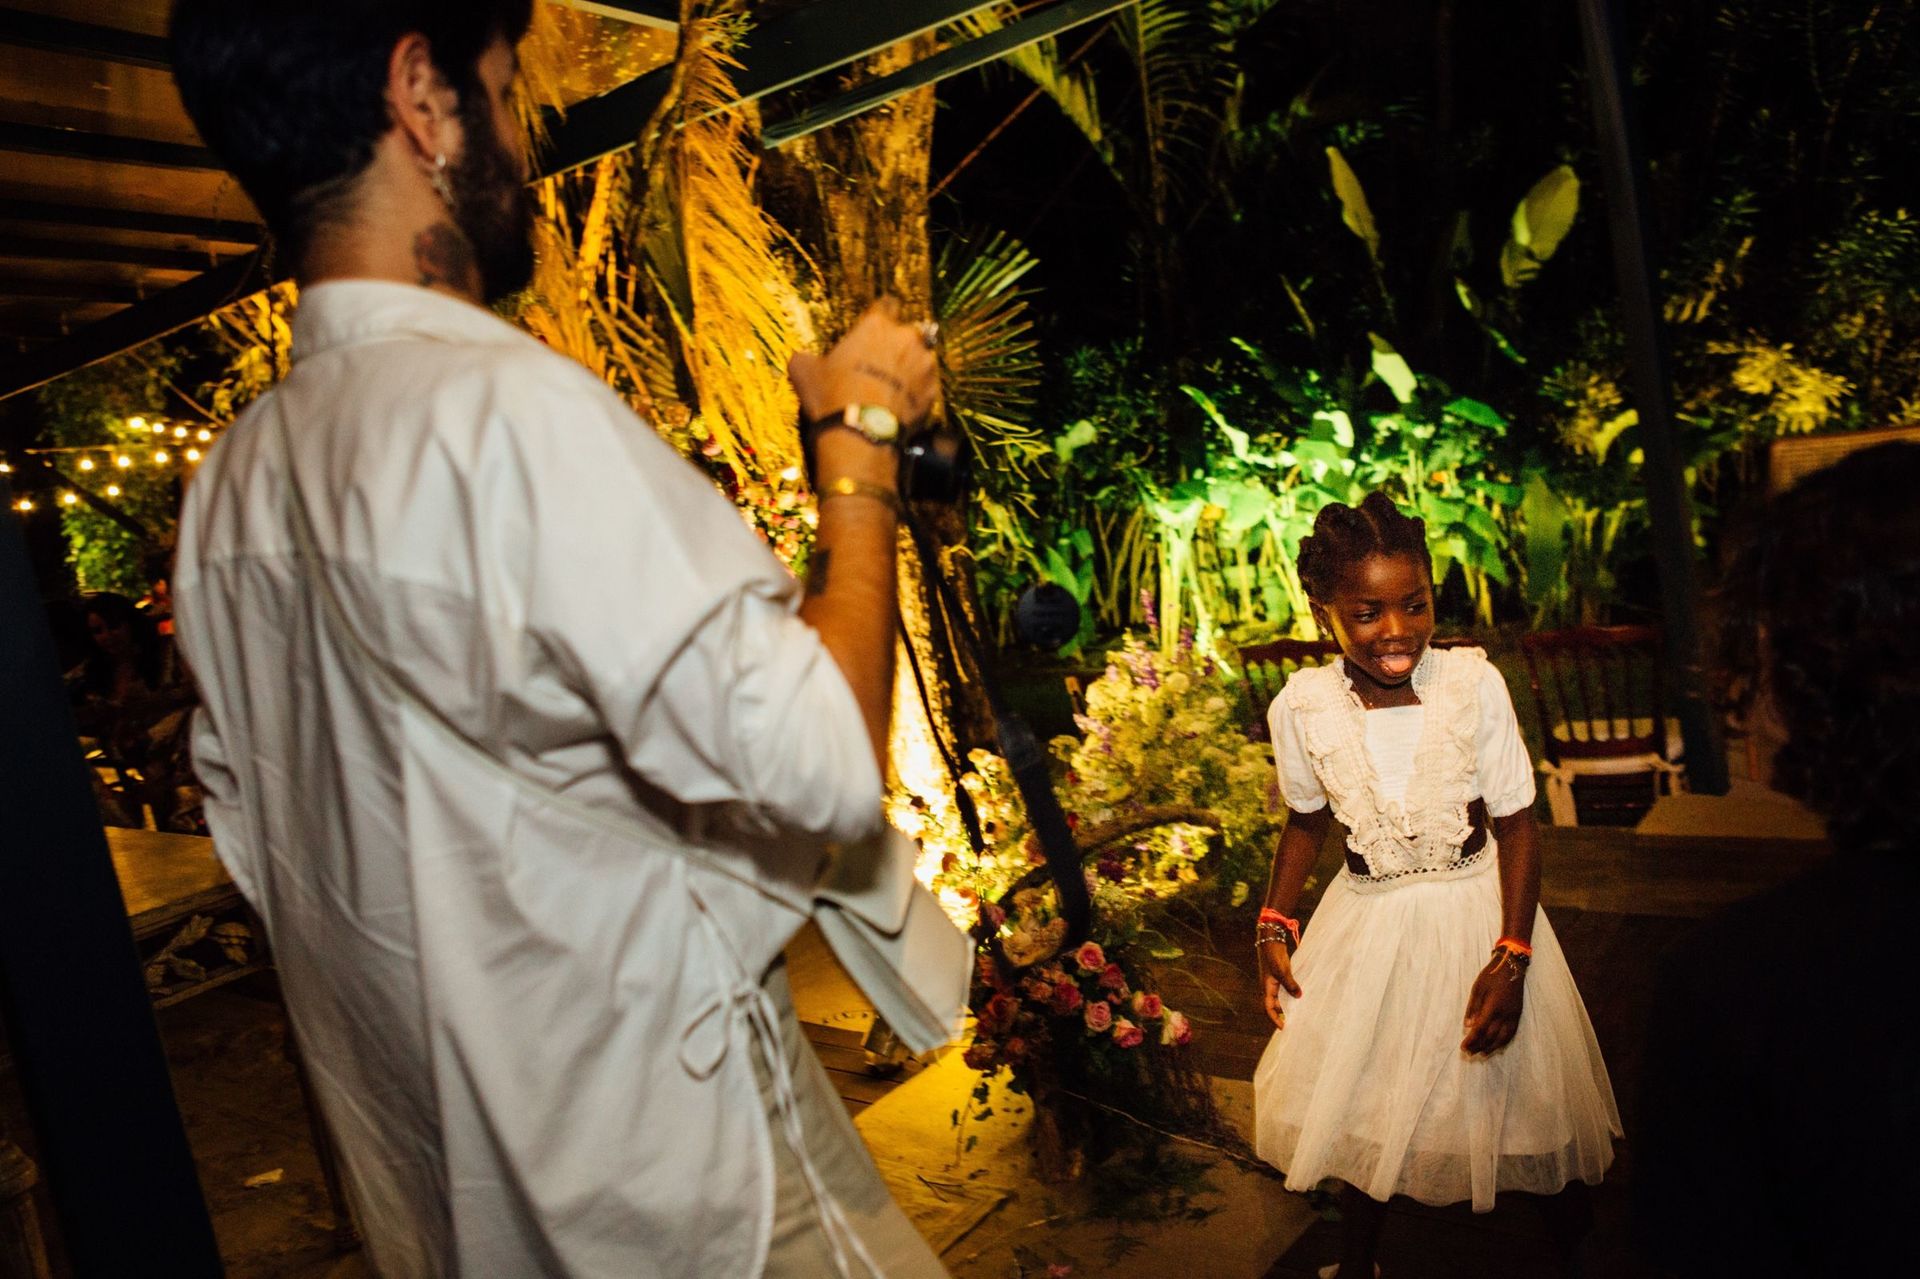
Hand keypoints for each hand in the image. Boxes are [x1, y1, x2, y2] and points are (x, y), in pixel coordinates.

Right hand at [787, 297, 939, 429]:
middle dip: (896, 346)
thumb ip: (807, 357)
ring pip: (921, 359)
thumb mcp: (804, 371)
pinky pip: (927, 387)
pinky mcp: (933, 392)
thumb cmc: (832, 395)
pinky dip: (918, 393)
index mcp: (877, 325)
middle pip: (907, 334)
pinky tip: (901, 406)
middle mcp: (907, 338)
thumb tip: (802, 359)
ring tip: (892, 389)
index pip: (887, 304)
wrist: (860, 432)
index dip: (881, 316)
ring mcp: (924, 365)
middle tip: (879, 366)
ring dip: (910, 369)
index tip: (875, 329)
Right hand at [1260, 941, 1300, 1029]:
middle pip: (1275, 1005)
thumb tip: (1298, 997)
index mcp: (1266, 987)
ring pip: (1281, 997)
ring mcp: (1274, 981)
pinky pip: (1285, 989)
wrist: (1270, 939)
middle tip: (1296, 1021)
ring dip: (1289, 1003)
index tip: (1283, 1027)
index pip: (1268, 1008)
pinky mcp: (1280, 976)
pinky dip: (1292, 993)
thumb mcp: (1282, 970)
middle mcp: (1269, 987)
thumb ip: (1290, 984)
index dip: (1275, 1019)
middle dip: (1284, 1013)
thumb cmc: (1273, 955)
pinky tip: (1301, 994)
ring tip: (1300, 1010)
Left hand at [1461, 956, 1525, 1054]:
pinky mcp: (1518, 1015)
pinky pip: (1511, 1034)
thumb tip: (1468, 1026)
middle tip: (1469, 1053)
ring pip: (1503, 1038)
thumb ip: (1472, 1008)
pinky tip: (1496, 1046)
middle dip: (1479, 1046)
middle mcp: (1505, 1014)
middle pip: (1491, 1036)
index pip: (1480, 1029)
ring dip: (1491, 1047)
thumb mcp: (1477, 989)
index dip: (1471, 1040)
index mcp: (1493, 1007)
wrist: (1511, 967)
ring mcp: (1513, 1016)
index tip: (1463, 1047)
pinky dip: (1503, 1042)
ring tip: (1481, 1053)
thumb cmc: (1491, 976)